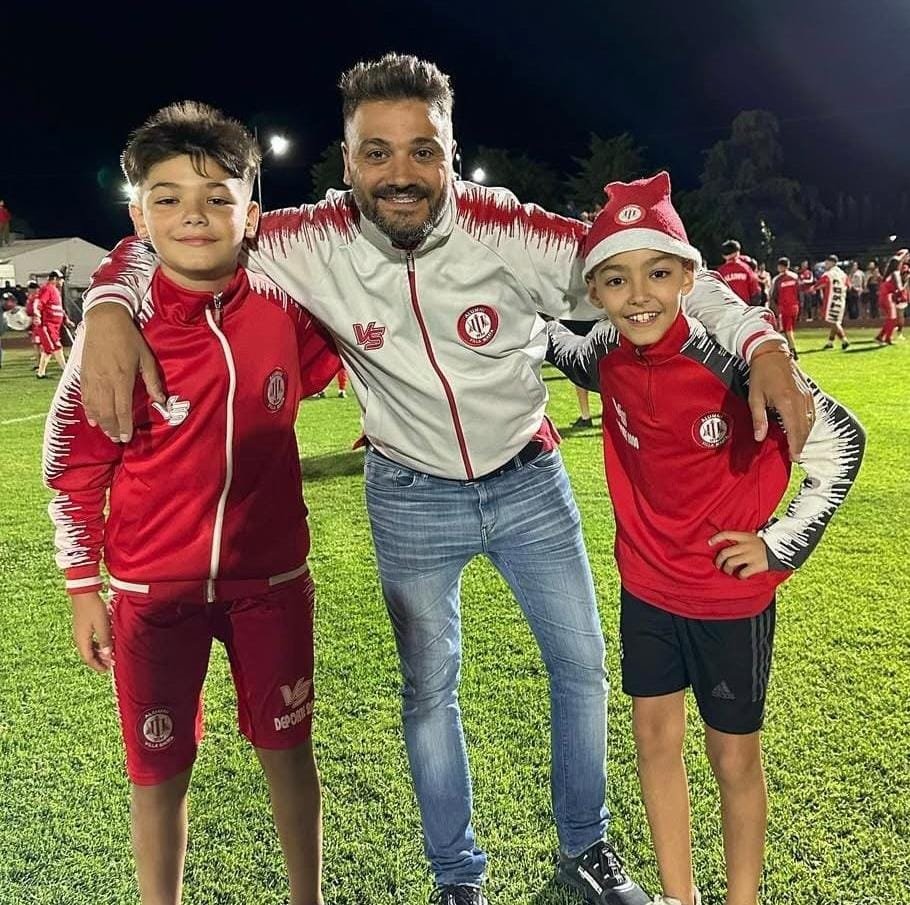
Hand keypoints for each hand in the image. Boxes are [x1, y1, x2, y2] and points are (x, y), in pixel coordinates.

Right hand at [71, 592, 113, 672]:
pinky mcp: (82, 626)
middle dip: (99, 661)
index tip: (108, 670)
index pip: (89, 659)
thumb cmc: (93, 608)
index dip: (98, 666)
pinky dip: (97, 645)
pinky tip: (105, 643)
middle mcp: (78, 638)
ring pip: (88, 648)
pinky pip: (89, 641)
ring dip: (98, 653)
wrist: (84, 593)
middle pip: (88, 655)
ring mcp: (79, 632)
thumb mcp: (102, 625)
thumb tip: (107, 656)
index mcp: (82, 640)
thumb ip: (105, 640)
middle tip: (110, 665)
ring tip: (109, 655)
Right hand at [82, 304, 164, 441]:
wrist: (105, 320)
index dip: (124, 426)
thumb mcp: (146, 358)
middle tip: (118, 439)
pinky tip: (93, 420)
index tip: (126, 438)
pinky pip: (84, 398)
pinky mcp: (83, 374)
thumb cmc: (129, 338)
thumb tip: (162, 400)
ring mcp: (91, 378)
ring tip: (108, 433)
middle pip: (106, 413)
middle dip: (112, 429)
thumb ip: (153, 381)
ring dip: (101, 423)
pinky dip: (88, 411)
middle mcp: (104, 381)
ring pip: (94, 408)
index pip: (122, 409)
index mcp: (122, 378)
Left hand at [708, 531, 768, 578]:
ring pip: (730, 563)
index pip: (726, 534)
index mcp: (745, 536)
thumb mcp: (756, 536)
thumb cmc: (767, 543)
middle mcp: (746, 545)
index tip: (709, 543)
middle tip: (719, 565)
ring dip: (727, 569)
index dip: (716, 538)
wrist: (784, 550)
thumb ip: (744, 538)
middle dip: (719, 560)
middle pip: (725, 553)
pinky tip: (741, 576)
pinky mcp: (756, 566)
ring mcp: (751, 556)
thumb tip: (732, 539)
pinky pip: (742, 573)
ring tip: (728, 571)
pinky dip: (739, 576)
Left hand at [748, 346, 812, 460]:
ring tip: (797, 446)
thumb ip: (759, 419)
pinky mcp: (809, 392)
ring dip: (805, 435)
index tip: (793, 458)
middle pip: (805, 428)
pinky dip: (808, 424)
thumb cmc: (761, 375)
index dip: (795, 446)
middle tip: (795, 457)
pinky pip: (812, 412)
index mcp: (787, 402)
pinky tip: (802, 430)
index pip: (794, 430)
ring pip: (810, 421)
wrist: (772, 354)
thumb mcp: (755, 398)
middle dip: (800, 444)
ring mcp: (807, 395)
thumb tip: (759, 438)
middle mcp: (801, 400)